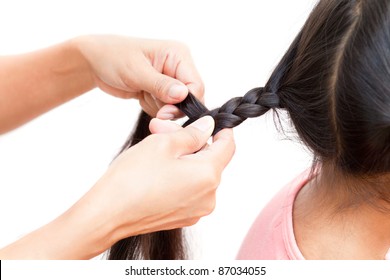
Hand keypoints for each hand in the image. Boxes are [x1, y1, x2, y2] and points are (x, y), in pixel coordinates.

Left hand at [74, 35, 203, 117]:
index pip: (196, 85)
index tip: (165, 112)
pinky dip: (152, 107)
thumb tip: (183, 95)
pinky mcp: (162, 90)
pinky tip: (141, 95)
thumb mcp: (136, 72)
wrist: (95, 62)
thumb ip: (161, 85)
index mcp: (178, 55)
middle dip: (170, 107)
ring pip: (177, 106)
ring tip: (141, 92)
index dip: (184, 103)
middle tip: (150, 102)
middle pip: (189, 98)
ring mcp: (171, 79)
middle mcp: (178, 67)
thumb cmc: (113, 57)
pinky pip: (165, 108)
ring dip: (158, 107)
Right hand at [82, 116, 233, 238]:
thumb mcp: (163, 144)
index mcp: (208, 175)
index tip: (208, 121)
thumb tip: (209, 126)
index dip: (221, 130)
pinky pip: (190, 190)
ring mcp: (197, 210)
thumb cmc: (132, 178)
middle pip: (210, 160)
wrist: (107, 215)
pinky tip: (157, 170)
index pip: (228, 146)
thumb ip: (192, 133)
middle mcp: (209, 197)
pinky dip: (180, 176)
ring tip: (156, 150)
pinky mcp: (184, 217)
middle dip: (191, 142)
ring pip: (199, 174)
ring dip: (183, 158)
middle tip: (162, 130)